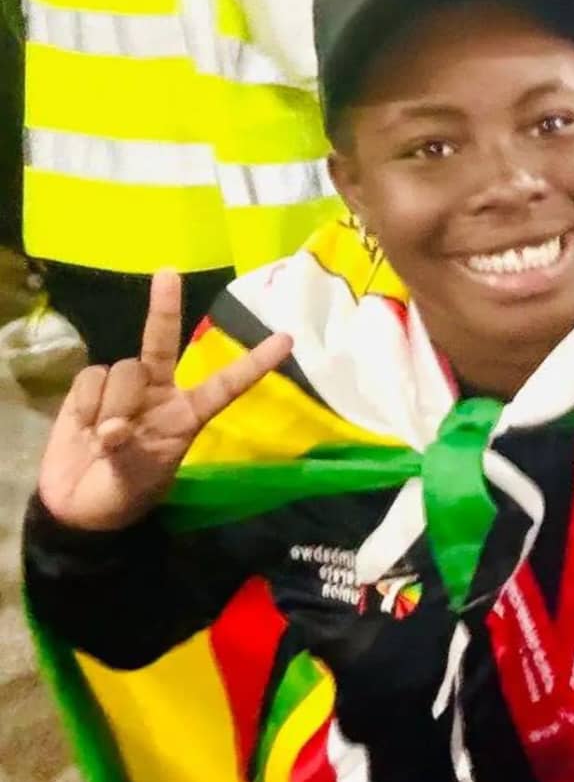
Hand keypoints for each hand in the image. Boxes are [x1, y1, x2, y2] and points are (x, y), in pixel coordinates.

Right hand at [38, 270, 291, 531]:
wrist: (77, 508)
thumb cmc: (121, 496)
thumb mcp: (135, 480)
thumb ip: (127, 450)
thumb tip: (111, 427)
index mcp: (187, 416)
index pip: (226, 386)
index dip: (255, 364)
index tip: (287, 340)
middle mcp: (160, 394)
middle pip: (161, 344)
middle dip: (164, 308)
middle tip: (167, 273)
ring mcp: (126, 389)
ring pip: (123, 370)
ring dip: (112, 403)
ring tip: (103, 438)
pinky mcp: (90, 389)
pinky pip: (92, 379)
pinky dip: (86, 404)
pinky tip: (83, 427)